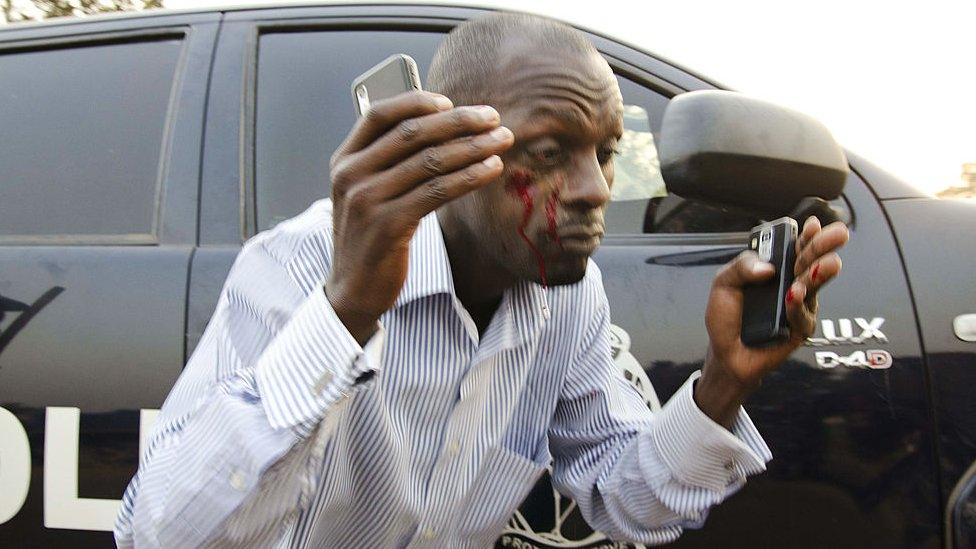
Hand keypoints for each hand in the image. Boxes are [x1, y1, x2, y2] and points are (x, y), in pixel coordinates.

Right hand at [326, 91, 514, 343]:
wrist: (354, 289)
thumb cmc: (370, 236)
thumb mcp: (368, 193)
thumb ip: (390, 161)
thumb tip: (441, 126)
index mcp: (345, 160)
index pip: (379, 115)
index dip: (417, 103)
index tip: (451, 101)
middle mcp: (351, 175)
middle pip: (412, 134)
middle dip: (458, 121)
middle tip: (493, 117)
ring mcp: (367, 200)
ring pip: (430, 161)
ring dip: (472, 147)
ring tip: (502, 141)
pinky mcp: (387, 225)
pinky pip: (436, 191)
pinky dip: (468, 176)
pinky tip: (491, 170)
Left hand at [695, 216, 849, 425]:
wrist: (726, 354)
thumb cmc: (727, 318)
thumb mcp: (723, 284)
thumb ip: (741, 267)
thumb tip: (766, 267)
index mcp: (774, 269)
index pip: (793, 247)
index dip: (804, 235)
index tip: (812, 223)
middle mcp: (791, 283)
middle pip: (810, 261)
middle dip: (824, 246)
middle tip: (838, 235)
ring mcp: (799, 305)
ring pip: (813, 286)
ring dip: (820, 273)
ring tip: (827, 263)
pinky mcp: (800, 328)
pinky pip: (803, 315)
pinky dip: (798, 305)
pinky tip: (794, 295)